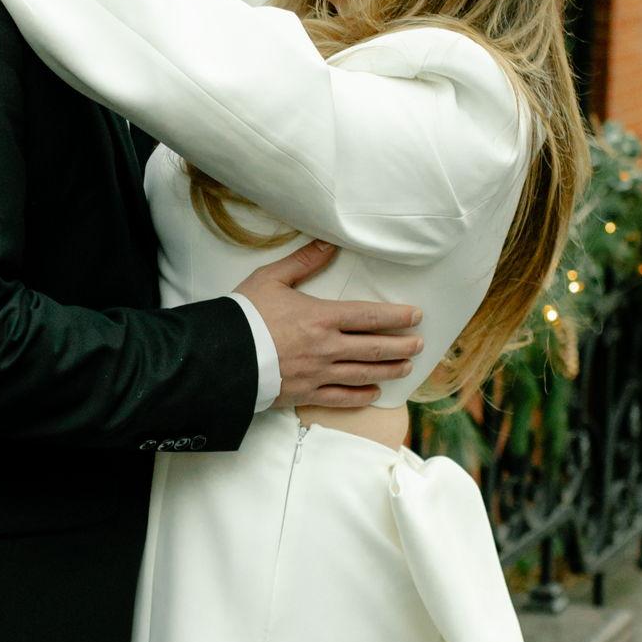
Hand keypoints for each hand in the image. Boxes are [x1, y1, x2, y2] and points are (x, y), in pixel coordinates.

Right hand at [236, 240, 422, 409]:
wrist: (221, 355)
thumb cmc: (244, 315)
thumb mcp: (271, 279)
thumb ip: (303, 261)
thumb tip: (328, 243)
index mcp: (321, 317)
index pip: (369, 316)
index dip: (396, 317)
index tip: (416, 316)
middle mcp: (326, 348)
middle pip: (374, 347)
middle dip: (401, 346)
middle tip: (419, 344)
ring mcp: (318, 374)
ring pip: (363, 374)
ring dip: (389, 370)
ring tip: (406, 367)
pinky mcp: (305, 394)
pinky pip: (341, 398)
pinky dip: (361, 395)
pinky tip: (374, 392)